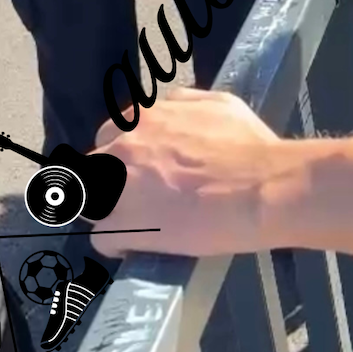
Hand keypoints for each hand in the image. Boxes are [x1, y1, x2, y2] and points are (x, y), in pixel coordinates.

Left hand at [90, 89, 290, 260]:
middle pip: (92, 168)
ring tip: (136, 224)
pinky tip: (136, 247)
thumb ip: (183, 104)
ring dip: (109, 212)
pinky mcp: (125, 225)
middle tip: (138, 198)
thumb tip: (169, 109)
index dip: (123, 158)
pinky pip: (102, 238)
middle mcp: (123, 147)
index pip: (110, 137)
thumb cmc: (250, 146)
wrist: (264, 187)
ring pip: (89, 202)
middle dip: (109, 182)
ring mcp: (119, 187)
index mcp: (143, 120)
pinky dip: (117, 244)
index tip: (138, 171)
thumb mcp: (218, 105)